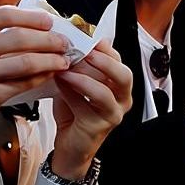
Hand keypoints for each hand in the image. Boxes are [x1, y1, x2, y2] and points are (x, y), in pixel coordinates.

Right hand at [0, 7, 69, 163]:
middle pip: (21, 38)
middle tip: (64, 42)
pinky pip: (24, 83)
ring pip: (27, 62)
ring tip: (63, 59)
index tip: (49, 21)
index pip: (5, 14)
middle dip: (49, 39)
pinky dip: (41, 77)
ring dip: (51, 60)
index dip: (32, 16)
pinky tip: (50, 74)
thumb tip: (32, 23)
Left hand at [50, 39, 132, 178]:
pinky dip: (72, 92)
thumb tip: (67, 44)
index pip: (118, 59)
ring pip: (106, 91)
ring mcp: (113, 113)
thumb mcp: (76, 83)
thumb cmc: (73, 113)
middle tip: (83, 51)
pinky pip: (87, 105)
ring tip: (66, 68)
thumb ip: (77, 66)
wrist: (70, 147)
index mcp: (118, 85)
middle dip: (103, 60)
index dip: (102, 47)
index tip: (83, 37)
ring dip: (84, 76)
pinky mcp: (99, 126)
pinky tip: (60, 83)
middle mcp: (122, 99)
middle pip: (124, 74)